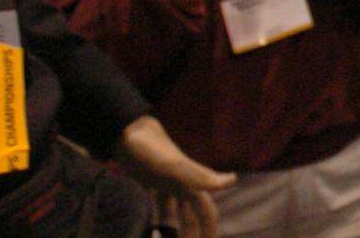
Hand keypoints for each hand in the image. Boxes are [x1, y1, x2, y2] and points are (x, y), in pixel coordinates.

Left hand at [115, 116, 232, 237]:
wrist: (127, 132)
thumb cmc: (150, 150)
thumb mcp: (172, 165)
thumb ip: (199, 174)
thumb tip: (232, 181)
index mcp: (192, 184)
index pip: (206, 212)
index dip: (209, 229)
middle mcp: (183, 185)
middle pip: (192, 215)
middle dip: (191, 233)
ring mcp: (168, 184)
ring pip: (177, 213)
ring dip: (174, 229)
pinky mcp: (153, 182)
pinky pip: (160, 206)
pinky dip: (158, 219)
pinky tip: (152, 229)